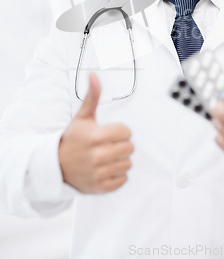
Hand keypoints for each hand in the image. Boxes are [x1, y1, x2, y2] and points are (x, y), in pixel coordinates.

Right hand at [59, 73, 133, 192]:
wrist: (56, 165)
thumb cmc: (72, 138)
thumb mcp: (82, 116)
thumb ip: (92, 96)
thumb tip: (93, 75)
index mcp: (95, 136)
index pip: (127, 132)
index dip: (120, 131)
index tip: (108, 133)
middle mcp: (96, 155)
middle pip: (130, 148)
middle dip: (121, 145)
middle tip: (107, 145)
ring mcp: (98, 173)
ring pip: (128, 164)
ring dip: (120, 160)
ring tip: (106, 157)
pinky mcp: (100, 187)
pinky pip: (123, 180)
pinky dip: (118, 175)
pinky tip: (106, 169)